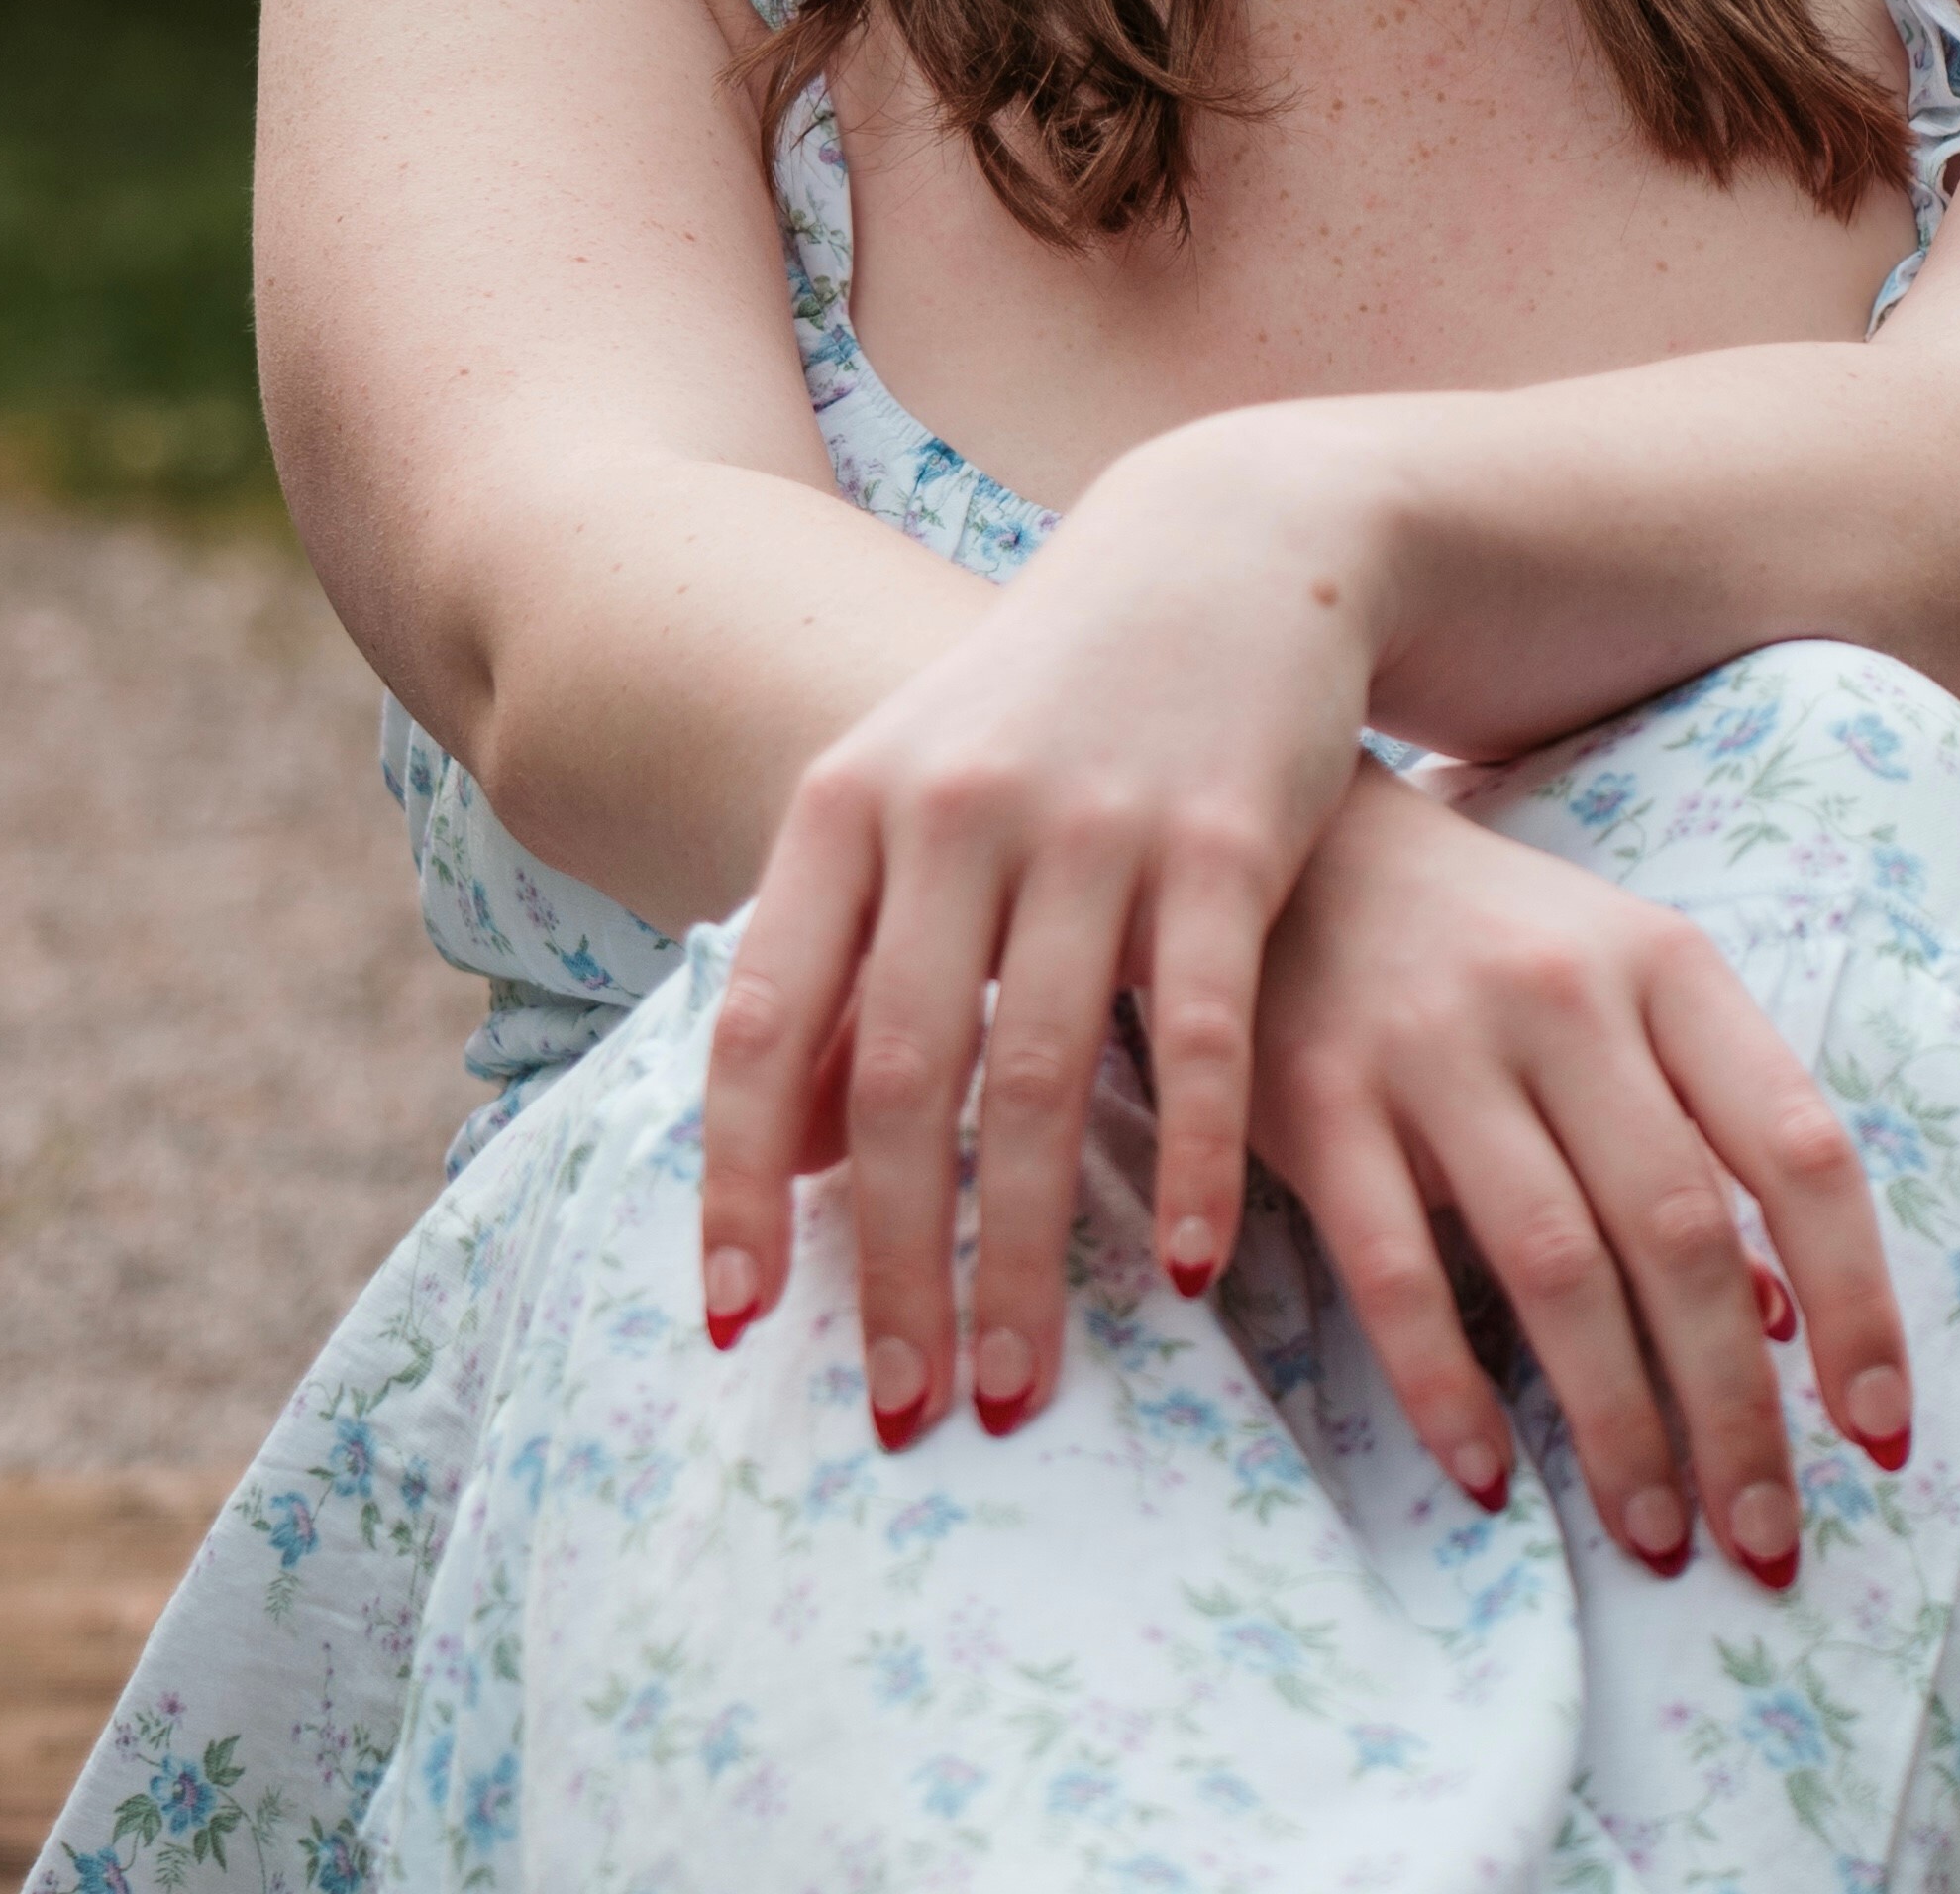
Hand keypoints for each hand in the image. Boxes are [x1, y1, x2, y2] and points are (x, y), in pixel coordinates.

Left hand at [695, 407, 1400, 1443]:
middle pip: (895, 1079)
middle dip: (890, 1266)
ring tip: (1016, 1391)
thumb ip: (840, 965)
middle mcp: (952, 811)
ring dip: (1023, 1254)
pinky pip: (1199, 1031)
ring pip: (1037, 1077)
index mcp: (847, 803)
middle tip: (897, 1412)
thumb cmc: (1048, 707)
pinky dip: (1189, 1160)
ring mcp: (1092, 820)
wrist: (1224, 547)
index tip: (734, 1328)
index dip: (734, 1182)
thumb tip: (767, 1165)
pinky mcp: (1226, 836)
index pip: (762, 1022)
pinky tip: (1185, 1273)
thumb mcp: (912, 800)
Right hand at [1248, 765, 1912, 1584]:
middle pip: (1680, 1233)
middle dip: (1735, 1412)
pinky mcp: (1321, 1098)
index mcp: (1667, 965)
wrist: (1301, 840)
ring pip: (1556, 1266)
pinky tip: (1490, 1476)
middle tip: (1764, 1544)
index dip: (1857, 1303)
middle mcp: (1563, 998)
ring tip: (1656, 1536)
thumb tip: (1783, 1319)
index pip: (1799, 1150)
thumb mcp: (1625, 982)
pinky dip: (1448, 1387)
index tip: (1878, 1439)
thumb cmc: (1495, 935)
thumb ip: (1704, 1124)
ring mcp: (1436, 1046)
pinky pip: (1397, 1272)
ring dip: (1617, 1425)